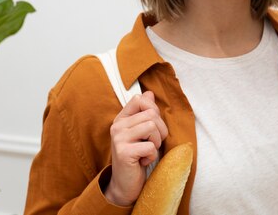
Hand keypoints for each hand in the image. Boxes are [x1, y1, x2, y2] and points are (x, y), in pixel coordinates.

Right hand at [104, 91, 168, 205]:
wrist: (125, 185)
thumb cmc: (137, 157)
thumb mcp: (142, 133)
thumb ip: (145, 113)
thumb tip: (149, 93)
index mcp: (121, 119)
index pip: (140, 100)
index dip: (153, 111)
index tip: (152, 128)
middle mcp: (117, 126)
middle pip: (151, 114)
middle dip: (160, 130)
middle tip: (152, 144)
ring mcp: (118, 139)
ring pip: (152, 127)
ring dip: (156, 142)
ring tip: (147, 151)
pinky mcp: (124, 152)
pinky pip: (150, 146)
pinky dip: (151, 156)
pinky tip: (142, 162)